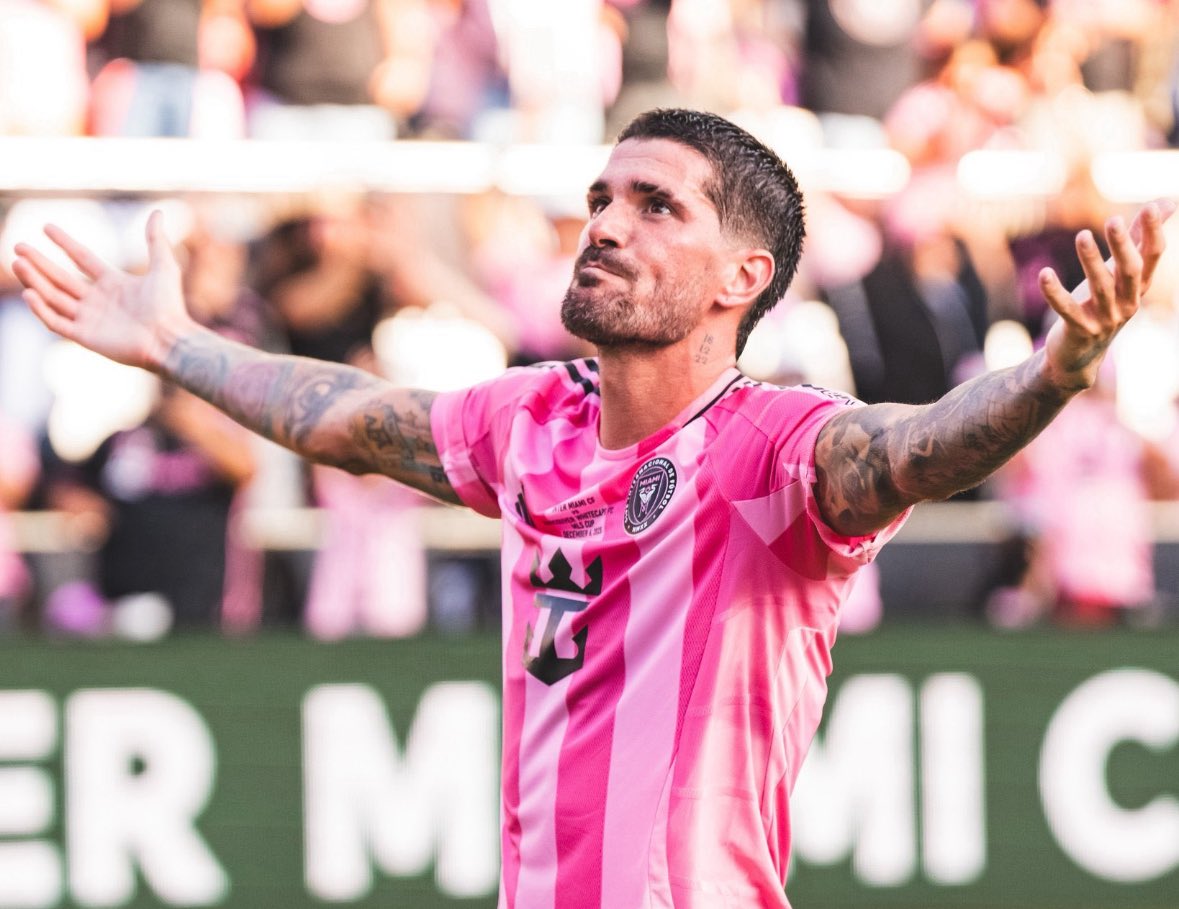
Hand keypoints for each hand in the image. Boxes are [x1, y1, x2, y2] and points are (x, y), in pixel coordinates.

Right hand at [11, 211, 195, 371]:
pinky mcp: (85, 337)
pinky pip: (57, 322)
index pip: (82, 258)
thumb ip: (155, 240)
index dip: (65, 243)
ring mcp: (90, 319)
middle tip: (18, 246)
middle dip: (39, 262)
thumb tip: (158, 212)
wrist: (170, 339)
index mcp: (114, 283)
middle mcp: (98, 300)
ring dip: (35, 281)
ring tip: (18, 263)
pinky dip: (42, 309)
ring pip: (54, 297)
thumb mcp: (163, 267)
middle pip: (61, 278)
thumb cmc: (170, 306)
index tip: (46, 227)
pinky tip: (30, 293)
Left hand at [1039, 199, 1173, 388]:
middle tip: (1113, 219)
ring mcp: (1105, 319)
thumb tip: (1167, 202)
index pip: (1152, 256)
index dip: (1153, 233)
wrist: (1079, 355)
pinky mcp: (1080, 330)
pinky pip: (1067, 310)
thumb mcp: (1120, 273)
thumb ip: (1138, 239)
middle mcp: (1127, 303)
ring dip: (1091, 261)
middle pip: (1129, 271)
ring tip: (1081, 235)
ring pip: (1100, 287)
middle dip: (1123, 245)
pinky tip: (1044, 274)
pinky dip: (1055, 292)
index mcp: (1138, 286)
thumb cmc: (1102, 305)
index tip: (1150, 207)